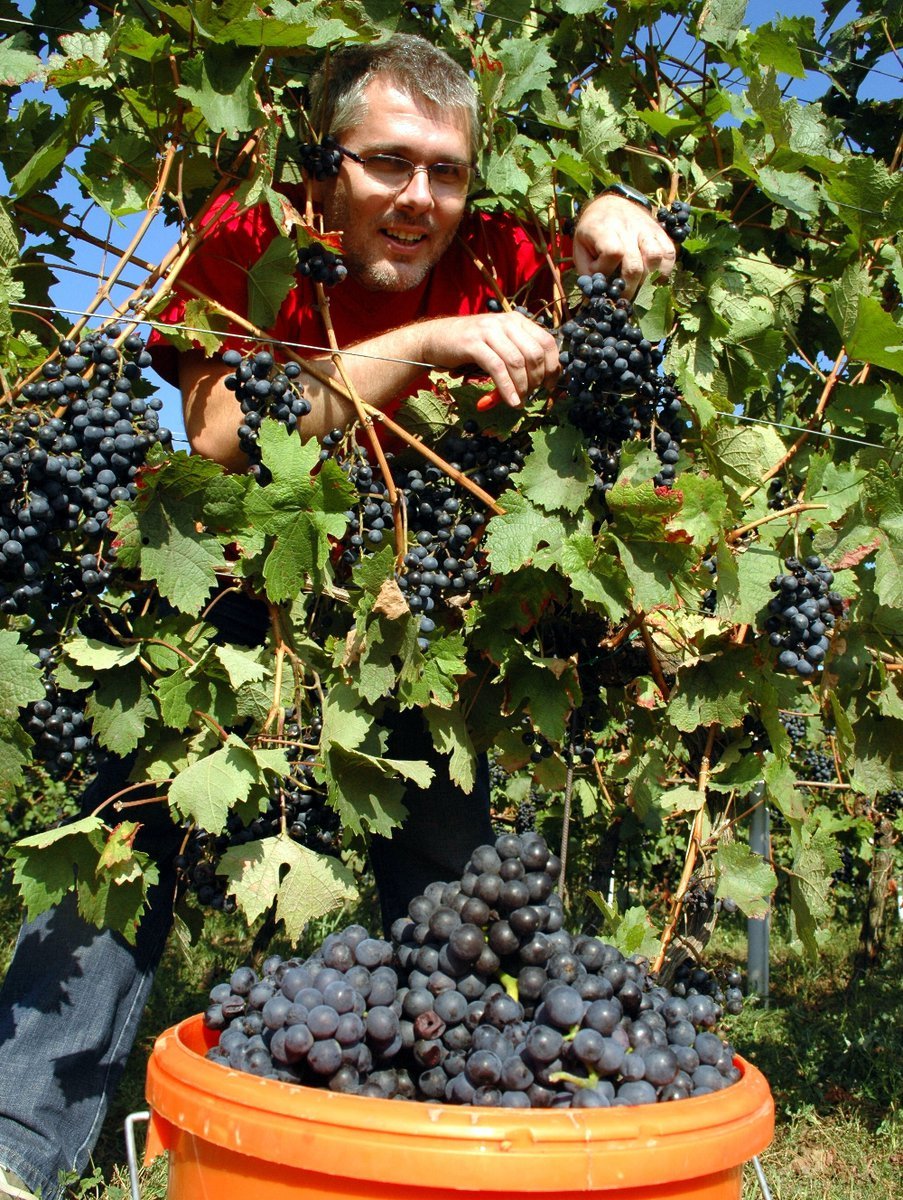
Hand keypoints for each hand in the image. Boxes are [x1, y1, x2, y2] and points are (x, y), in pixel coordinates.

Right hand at [417, 311, 560, 408]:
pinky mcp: (473, 343)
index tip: (550, 387)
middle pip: (535, 354)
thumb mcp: (498, 345)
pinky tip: (510, 401)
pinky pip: (497, 368)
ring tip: (518, 402)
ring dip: (521, 387)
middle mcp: (506, 322)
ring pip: (517, 362)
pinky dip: (507, 388)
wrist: (434, 338)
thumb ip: (518, 355)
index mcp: (517, 321)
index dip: (553, 367)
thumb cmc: (468, 347)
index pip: (547, 342)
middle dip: (536, 380)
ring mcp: (489, 330)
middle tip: (529, 396)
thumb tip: (540, 381)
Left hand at [573, 194, 675, 296]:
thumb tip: (597, 298)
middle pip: (635, 264)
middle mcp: (627, 227)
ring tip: (641, 290)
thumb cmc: (592, 234)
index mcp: (604, 229)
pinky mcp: (660, 232)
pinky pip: (670, 252)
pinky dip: (665, 271)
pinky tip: (655, 280)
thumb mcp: (580, 251)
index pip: (613, 253)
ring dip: (649, 280)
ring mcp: (646, 229)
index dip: (606, 270)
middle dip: (629, 289)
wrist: (609, 206)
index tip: (600, 277)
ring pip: (656, 257)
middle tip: (623, 300)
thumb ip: (587, 273)